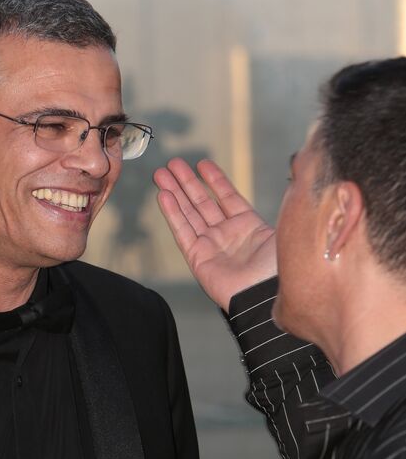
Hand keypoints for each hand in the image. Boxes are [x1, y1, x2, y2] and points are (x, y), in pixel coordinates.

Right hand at [154, 158, 276, 310]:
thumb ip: (284, 202)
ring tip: (161, 173)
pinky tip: (164, 195)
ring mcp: (211, 246)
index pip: (228, 197)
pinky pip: (182, 231)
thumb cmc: (279, 266)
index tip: (202, 164)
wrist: (266, 294)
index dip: (215, 180)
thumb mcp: (285, 227)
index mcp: (249, 227)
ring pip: (189, 213)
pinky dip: (172, 213)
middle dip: (187, 182)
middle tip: (173, 163)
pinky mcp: (198, 258)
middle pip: (203, 202)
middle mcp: (228, 235)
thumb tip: (297, 178)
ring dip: (175, 192)